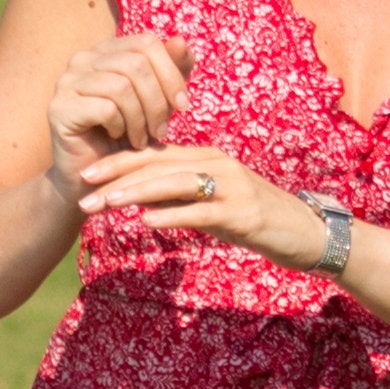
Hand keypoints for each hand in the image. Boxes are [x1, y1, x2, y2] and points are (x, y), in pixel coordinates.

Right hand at [47, 32, 193, 192]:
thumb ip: (171, 72)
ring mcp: (67, 82)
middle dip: (157, 101)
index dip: (171, 72)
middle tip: (161, 131)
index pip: (146, 42)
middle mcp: (82, 59)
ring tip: (141, 139)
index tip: (182, 105)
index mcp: (106, 51)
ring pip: (121, 86)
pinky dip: (121, 127)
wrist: (94, 178)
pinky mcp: (59, 108)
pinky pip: (106, 108)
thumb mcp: (158, 102)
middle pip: (136, 64)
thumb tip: (181, 42)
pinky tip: (119, 138)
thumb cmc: (127, 136)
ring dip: (140, 118)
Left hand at [76, 142, 321, 267]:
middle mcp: (215, 164)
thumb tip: (136, 200)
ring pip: (173, 183)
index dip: (117, 163)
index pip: (152, 155)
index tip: (84, 175)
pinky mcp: (242, 212)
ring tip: (105, 203)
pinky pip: (200, 212)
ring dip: (135, 193)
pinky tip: (146, 223)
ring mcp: (230, 187)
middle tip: (81, 190)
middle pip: (156, 164)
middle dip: (115, 177)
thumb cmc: (255, 220)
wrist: (307, 233)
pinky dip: (171, 216)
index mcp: (205, 159)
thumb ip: (176, 199)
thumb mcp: (210, 206)